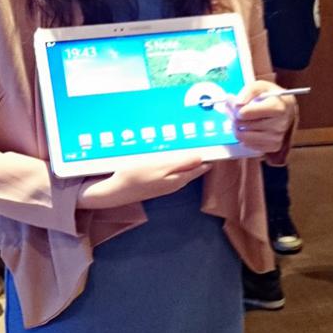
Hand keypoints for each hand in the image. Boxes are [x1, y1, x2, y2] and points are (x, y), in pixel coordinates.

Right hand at [77, 156, 211, 209]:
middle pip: (192, 169)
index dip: (208, 156)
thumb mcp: (160, 165)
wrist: (116, 191)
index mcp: (179, 178)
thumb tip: (201, 158)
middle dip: (199, 158)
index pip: (200, 166)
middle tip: (205, 142)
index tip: (215, 144)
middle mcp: (175, 183)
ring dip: (187, 160)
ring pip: (182, 171)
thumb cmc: (136, 175)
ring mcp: (166, 185)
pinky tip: (171, 157)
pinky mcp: (157, 184)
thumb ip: (181, 162)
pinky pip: (172, 172)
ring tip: (191, 146)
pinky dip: (176, 164)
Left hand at [230, 80, 295, 153]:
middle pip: (241, 124)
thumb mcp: (262, 86)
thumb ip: (248, 91)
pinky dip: (244, 136)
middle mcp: (279, 124)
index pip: (245, 113)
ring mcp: (277, 137)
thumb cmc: (272, 97)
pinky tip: (249, 128)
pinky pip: (248, 145)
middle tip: (235, 111)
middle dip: (234, 116)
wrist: (287, 110)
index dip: (236, 108)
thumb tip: (236, 103)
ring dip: (237, 127)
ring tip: (241, 119)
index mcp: (278, 107)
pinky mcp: (273, 147)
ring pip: (242, 137)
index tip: (236, 103)